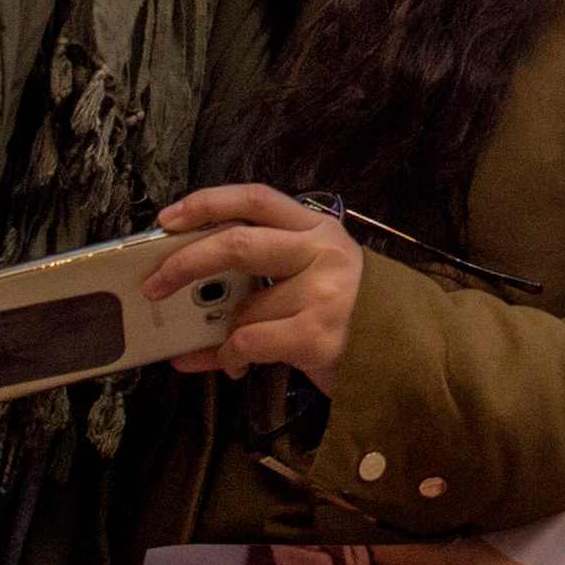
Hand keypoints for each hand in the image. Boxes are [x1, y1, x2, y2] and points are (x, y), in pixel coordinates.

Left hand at [151, 184, 362, 379]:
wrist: (410, 354)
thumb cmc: (353, 314)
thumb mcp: (317, 277)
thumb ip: (267, 274)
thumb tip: (191, 292)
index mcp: (319, 229)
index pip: (256, 199)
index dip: (207, 203)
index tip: (166, 218)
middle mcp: (322, 252)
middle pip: (237, 243)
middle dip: (185, 263)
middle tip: (153, 285)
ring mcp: (322, 293)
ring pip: (242, 308)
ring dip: (222, 335)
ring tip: (227, 349)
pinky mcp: (316, 334)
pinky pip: (248, 342)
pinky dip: (231, 358)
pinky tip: (238, 366)